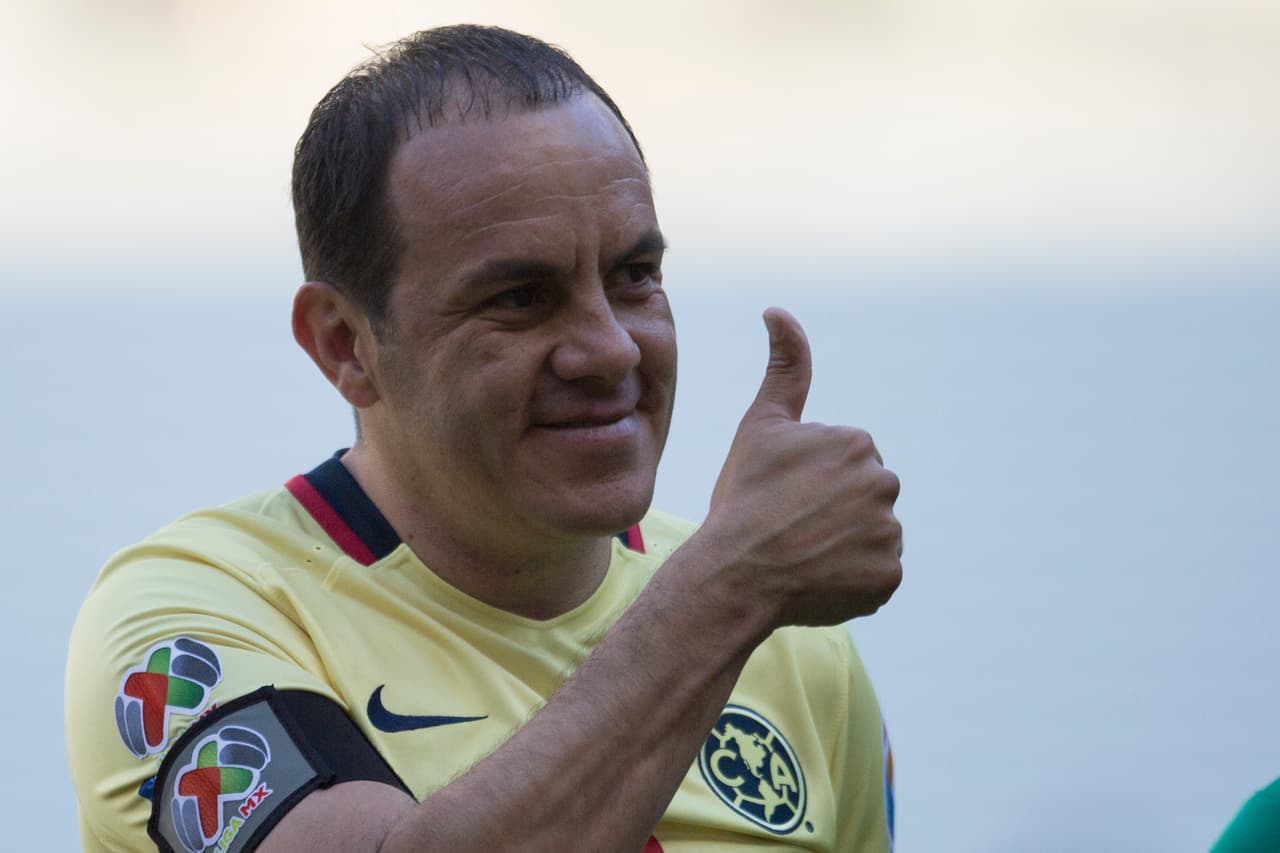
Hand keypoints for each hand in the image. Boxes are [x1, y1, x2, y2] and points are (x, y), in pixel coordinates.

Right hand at [702, 307, 901, 627]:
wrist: (734, 575)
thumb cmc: (742, 498)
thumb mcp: (759, 425)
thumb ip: (784, 367)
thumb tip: (777, 310)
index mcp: (856, 442)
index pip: (844, 463)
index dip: (809, 482)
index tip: (782, 496)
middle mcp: (883, 482)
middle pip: (863, 498)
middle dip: (834, 512)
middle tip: (791, 528)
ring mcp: (889, 533)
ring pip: (871, 536)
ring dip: (844, 546)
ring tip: (802, 556)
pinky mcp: (889, 577)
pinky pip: (877, 576)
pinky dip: (853, 580)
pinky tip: (818, 580)